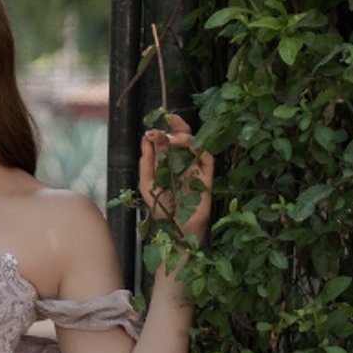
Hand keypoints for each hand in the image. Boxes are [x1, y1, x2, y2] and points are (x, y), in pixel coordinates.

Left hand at [139, 113, 213, 238]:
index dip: (158, 135)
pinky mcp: (207, 177)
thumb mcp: (147, 185)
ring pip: (196, 143)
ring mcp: (195, 168)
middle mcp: (182, 162)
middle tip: (167, 120)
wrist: (176, 231)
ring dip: (186, 136)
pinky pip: (208, 157)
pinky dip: (200, 148)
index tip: (150, 133)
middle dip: (176, 126)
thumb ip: (146, 163)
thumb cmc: (162, 210)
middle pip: (182, 137)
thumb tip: (145, 140)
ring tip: (173, 139)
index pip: (164, 142)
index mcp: (166, 163)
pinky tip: (189, 147)